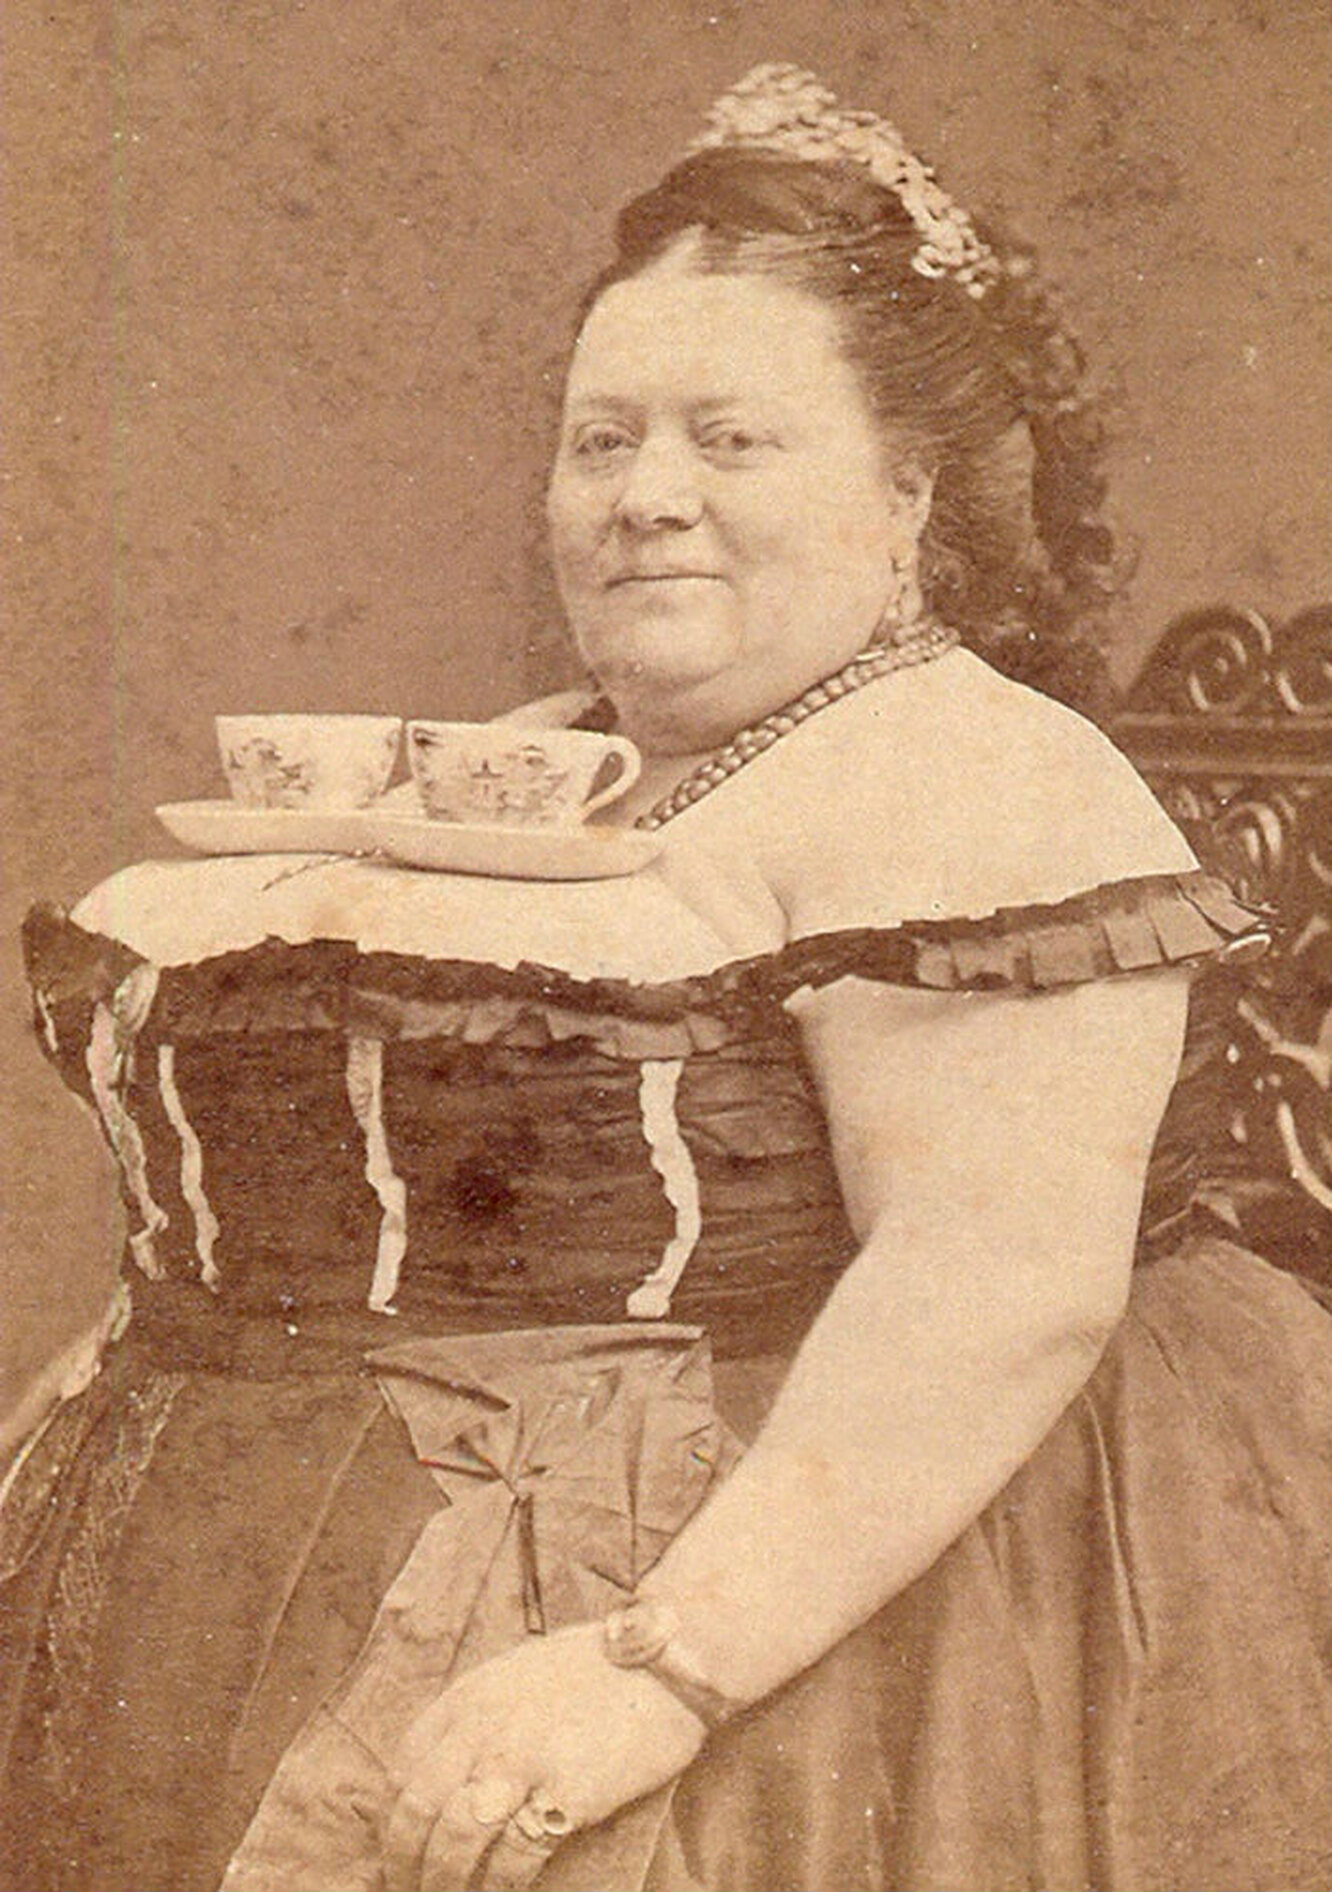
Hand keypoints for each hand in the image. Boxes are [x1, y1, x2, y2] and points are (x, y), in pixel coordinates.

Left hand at [382, 1621, 706, 1891]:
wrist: (665, 1661)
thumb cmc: (597, 1669)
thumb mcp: (519, 1674)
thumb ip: (480, 1718)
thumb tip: (452, 1773)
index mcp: (471, 1696)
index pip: (404, 1766)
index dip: (394, 1818)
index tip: (400, 1846)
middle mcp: (485, 1727)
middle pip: (418, 1809)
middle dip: (405, 1859)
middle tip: (409, 1885)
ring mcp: (523, 1761)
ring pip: (454, 1841)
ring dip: (444, 1882)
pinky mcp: (565, 1795)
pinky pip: (513, 1860)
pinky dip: (498, 1890)